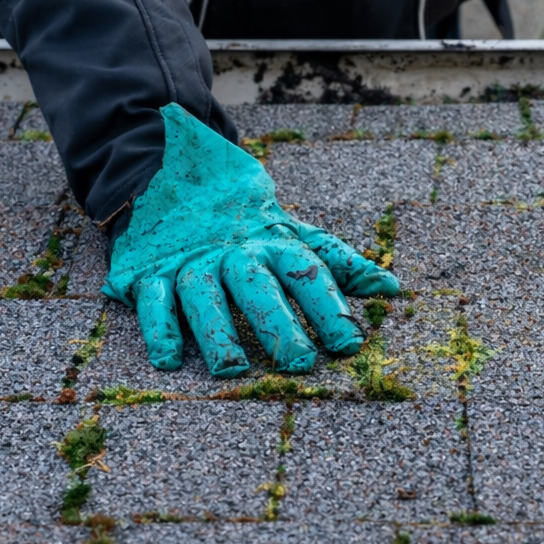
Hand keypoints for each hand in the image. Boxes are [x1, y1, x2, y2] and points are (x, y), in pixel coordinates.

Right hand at [102, 103, 399, 376]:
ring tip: (234, 369)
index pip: (307, 272)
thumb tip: (393, 288)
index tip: (350, 343)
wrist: (173, 174)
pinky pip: (153, 300)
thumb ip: (337, 262)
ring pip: (205, 297)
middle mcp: (233, 252)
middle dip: (280, 324)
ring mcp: (190, 262)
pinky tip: (169, 359)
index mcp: (273, 242)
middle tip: (301, 362)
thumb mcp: (291, 234)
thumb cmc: (245, 222)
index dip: (330, 306)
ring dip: (218, 333)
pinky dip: (159, 327)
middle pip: (259, 288)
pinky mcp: (150, 271)